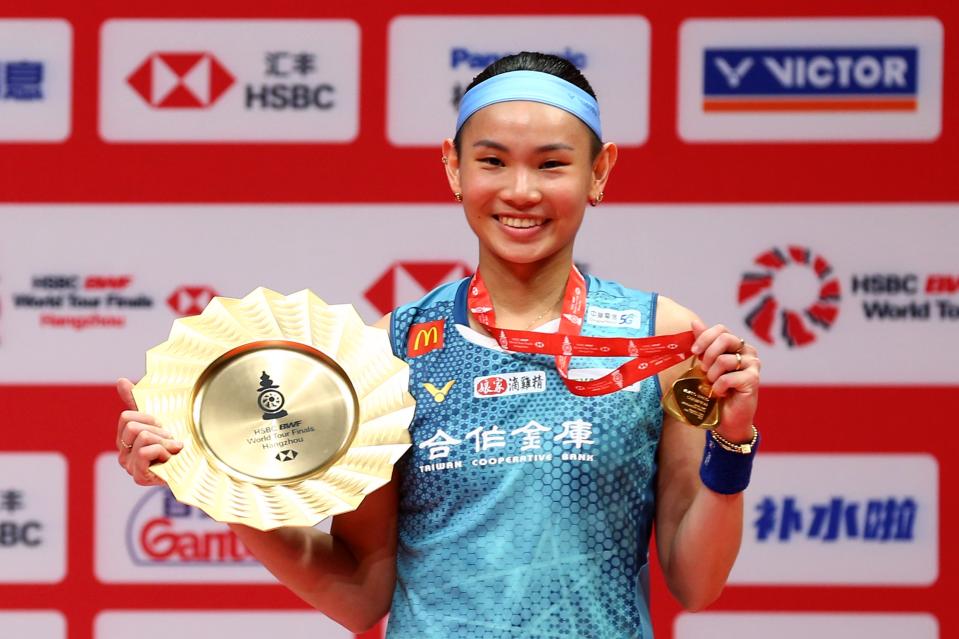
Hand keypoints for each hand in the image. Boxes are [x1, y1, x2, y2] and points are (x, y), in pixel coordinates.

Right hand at [116, 377, 182, 485]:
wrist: (193, 467)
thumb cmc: (175, 442)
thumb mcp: (158, 419)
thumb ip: (137, 401)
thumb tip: (120, 381)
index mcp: (125, 438)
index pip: (126, 416)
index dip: (148, 417)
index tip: (163, 425)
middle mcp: (123, 453)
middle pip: (131, 426)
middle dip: (157, 428)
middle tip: (169, 438)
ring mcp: (130, 465)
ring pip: (141, 436)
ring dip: (163, 440)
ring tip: (172, 449)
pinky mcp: (139, 476)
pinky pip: (144, 451)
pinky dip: (162, 451)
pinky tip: (170, 458)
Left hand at [689, 320, 760, 442]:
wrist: (728, 419)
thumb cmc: (717, 391)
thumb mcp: (706, 366)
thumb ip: (703, 344)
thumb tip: (695, 322)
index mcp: (736, 345)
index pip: (721, 329)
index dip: (705, 337)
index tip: (694, 351)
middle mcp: (747, 351)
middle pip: (725, 338)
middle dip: (708, 354)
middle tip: (703, 370)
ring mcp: (753, 365)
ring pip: (724, 359)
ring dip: (712, 375)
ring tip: (713, 385)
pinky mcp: (753, 379)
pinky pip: (728, 377)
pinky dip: (718, 387)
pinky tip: (721, 393)